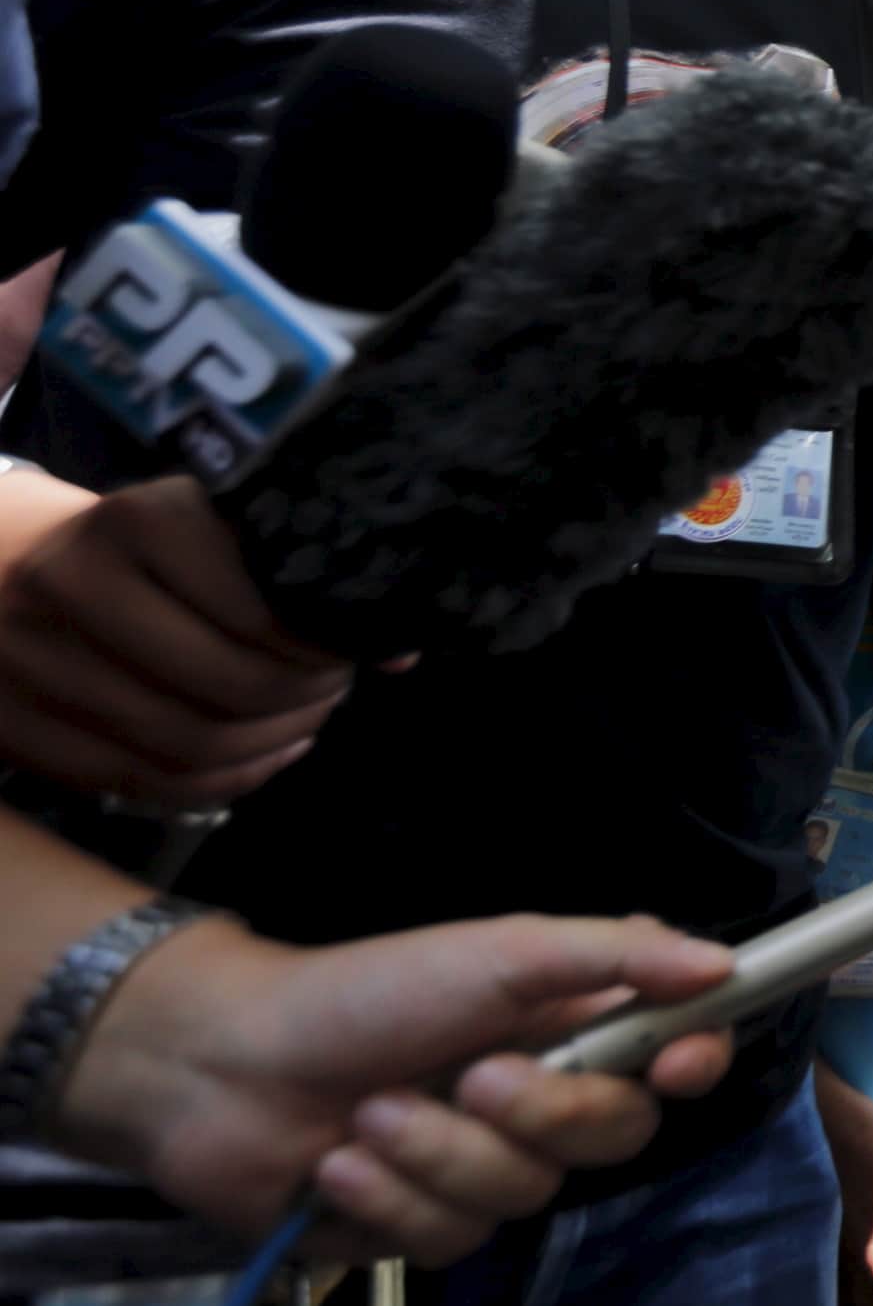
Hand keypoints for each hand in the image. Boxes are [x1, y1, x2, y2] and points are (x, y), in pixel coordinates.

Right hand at [0, 473, 356, 805]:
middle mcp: (73, 589)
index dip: (323, 643)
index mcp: (134, 524)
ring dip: (273, 742)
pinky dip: (225, 780)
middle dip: (305, 697)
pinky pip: (145, 783)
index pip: (259, 611)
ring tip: (306, 717)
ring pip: (190, 745)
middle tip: (335, 684)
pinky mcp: (19, 731)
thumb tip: (400, 649)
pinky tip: (264, 753)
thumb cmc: (137, 540)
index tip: (353, 642)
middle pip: (230, 687)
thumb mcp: (201, 522)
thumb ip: (287, 572)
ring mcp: (36, 666)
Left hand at [51, 911, 733, 1265]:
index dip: (695, 1062)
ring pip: (523, 1195)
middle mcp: (546, 1100)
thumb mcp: (498, 950)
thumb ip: (614, 954)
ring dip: (437, 1153)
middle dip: (540, 1113)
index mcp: (576, 1025)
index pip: (679, 1053)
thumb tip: (721, 964)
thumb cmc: (365, 992)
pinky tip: (340, 1165)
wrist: (223, 1067)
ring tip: (369, 1114)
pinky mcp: (426, 1225)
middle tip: (469, 1074)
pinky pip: (449, 1237)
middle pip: (614, 1135)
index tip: (677, 1064)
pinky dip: (389, 1197)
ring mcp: (487, 1168)